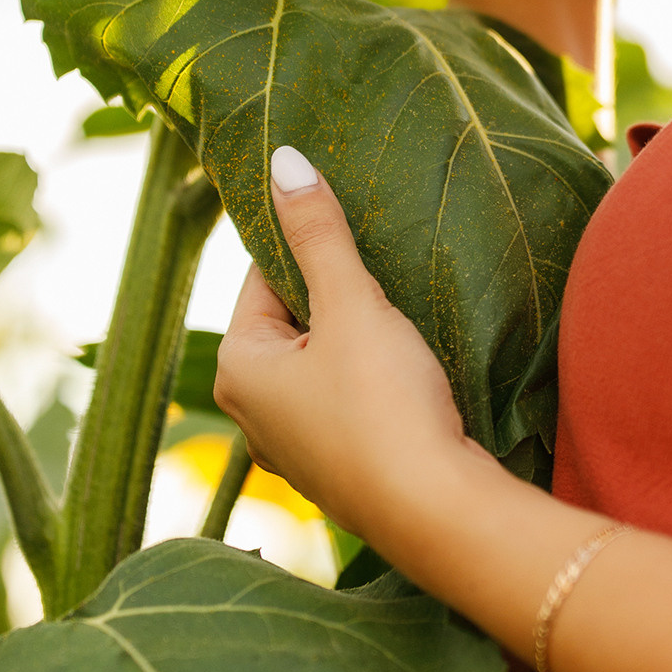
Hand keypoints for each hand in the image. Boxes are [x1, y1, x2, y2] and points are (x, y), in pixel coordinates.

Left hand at [212, 145, 483, 551]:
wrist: (435, 511)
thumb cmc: (384, 406)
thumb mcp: (353, 306)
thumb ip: (320, 234)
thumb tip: (283, 160)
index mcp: (236, 366)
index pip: (264, 276)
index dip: (314, 249)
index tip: (358, 232)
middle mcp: (249, 412)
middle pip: (293, 321)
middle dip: (339, 296)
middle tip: (388, 279)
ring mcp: (293, 447)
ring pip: (323, 363)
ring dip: (360, 340)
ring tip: (404, 324)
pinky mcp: (337, 469)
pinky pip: (346, 403)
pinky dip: (373, 382)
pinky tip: (410, 376)